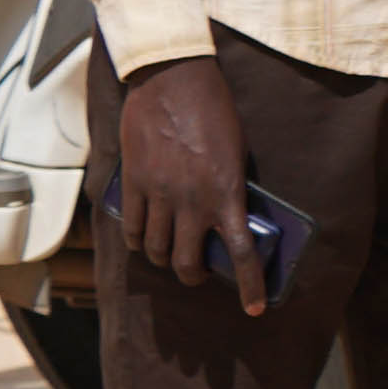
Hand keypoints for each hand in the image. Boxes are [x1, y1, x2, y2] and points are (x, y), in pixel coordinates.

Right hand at [113, 57, 263, 313]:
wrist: (173, 80)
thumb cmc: (215, 111)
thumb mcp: (237, 151)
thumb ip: (232, 188)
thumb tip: (230, 217)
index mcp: (227, 193)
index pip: (241, 253)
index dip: (250, 286)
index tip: (255, 308)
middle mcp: (191, 200)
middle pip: (187, 262)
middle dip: (194, 276)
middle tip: (200, 274)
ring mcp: (159, 194)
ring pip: (156, 250)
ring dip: (165, 260)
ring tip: (171, 257)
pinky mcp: (133, 183)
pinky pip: (132, 227)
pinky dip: (138, 241)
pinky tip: (144, 241)